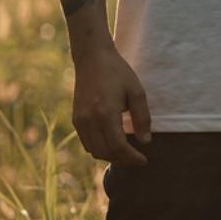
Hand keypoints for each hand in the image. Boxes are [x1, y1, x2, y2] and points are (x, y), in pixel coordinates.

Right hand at [72, 45, 150, 164]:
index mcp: (106, 114)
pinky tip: (111, 142)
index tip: (144, 161)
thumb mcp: (136, 91)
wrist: (93, 59)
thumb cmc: (118, 72)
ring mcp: (80, 121)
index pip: (118, 147)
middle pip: (105, 153)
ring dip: (110, 156)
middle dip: (122, 159)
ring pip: (94, 151)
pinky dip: (99, 148)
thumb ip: (142, 117)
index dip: (131, 158)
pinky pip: (86, 142)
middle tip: (136, 158)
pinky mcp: (76, 119)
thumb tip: (145, 142)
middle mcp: (90, 121)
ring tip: (125, 152)